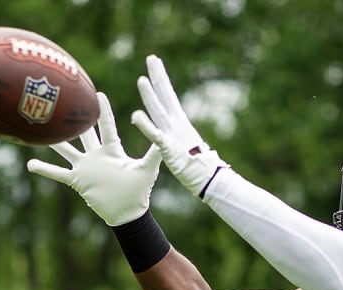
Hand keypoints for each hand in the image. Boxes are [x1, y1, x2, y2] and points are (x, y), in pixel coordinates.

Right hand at [27, 92, 162, 226]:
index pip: (106, 126)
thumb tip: (165, 136)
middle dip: (74, 118)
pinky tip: (30, 163)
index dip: (102, 111)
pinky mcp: (78, 181)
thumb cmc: (139, 190)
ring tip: (40, 126)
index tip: (97, 93)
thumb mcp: (148, 168)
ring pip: (66, 149)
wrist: (128, 213)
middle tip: (64, 101)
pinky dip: (44, 169)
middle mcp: (97, 155)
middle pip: (83, 132)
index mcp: (112, 150)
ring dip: (53, 139)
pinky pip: (58, 173)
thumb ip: (155, 151)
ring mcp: (86, 167)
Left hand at [131, 55, 226, 198]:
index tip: (155, 63)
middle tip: (151, 58)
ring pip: (159, 111)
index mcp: (178, 121)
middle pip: (165, 96)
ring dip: (151, 97)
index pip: (167, 95)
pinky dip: (146, 126)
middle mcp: (176, 124)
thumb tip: (164, 130)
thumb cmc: (193, 164)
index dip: (160, 79)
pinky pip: (155, 135)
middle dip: (158, 77)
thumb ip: (167, 135)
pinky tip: (136, 116)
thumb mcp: (178, 145)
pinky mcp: (169, 148)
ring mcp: (173, 134)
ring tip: (141, 80)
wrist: (206, 178)